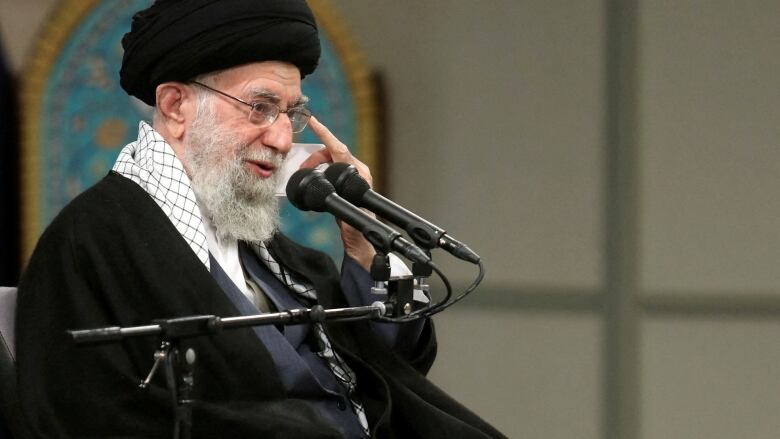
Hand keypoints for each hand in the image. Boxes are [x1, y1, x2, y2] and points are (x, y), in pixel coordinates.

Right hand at [302, 116, 375, 268]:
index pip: (340, 150)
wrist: (359, 241)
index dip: (326, 134)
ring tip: (304, 172)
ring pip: (329, 159)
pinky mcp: (346, 181)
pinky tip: (311, 176)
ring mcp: (352, 175)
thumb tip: (327, 189)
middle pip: (331, 152)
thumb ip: (338, 200)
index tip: (314, 122)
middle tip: (302, 168)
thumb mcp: (347, 214)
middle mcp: (358, 171)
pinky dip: (318, 168)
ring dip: (315, 163)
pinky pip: (329, 167)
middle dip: (314, 156)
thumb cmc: (356, 229)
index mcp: (359, 174)